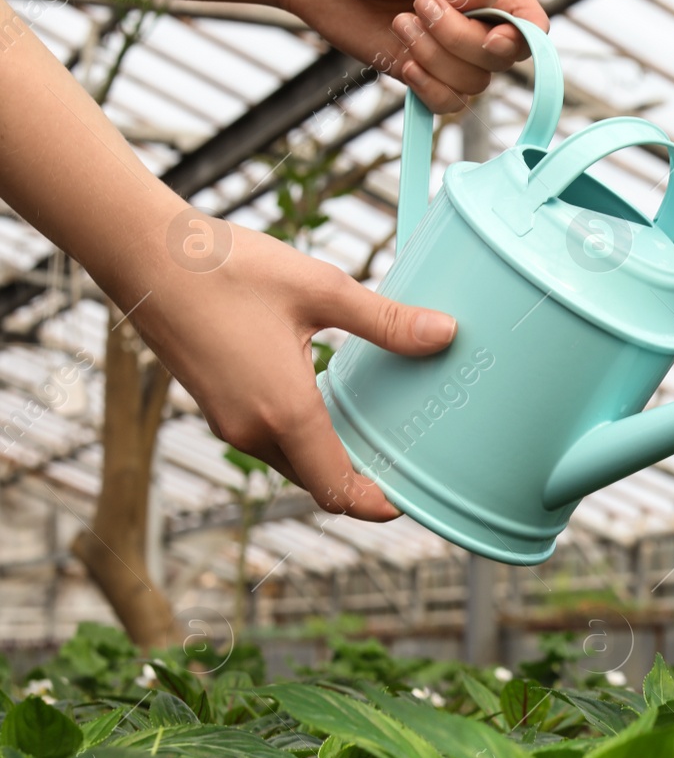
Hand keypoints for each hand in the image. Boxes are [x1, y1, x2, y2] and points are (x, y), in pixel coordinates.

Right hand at [139, 222, 456, 519]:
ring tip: (376, 436)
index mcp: (283, 412)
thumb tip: (446, 333)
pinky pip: (269, 440)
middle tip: (405, 462)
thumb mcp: (320, 289)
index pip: (336, 490)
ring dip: (329, 460)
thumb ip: (384, 321)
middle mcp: (251, 430)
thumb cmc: (226, 267)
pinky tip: (329, 405)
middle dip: (359, 483)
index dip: (375, 505)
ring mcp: (228, 420)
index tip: (409, 501)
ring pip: (292, 462)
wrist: (143, 252)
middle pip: (316, 482)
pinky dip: (303, 438)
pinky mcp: (216, 404)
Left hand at [276, 0, 547, 111]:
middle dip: (460, 42)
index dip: (519, 38)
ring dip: (436, 61)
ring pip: (474, 82)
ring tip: (399, 25)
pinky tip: (403, 61)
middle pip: (501, 57)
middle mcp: (473, 15)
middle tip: (417, 9)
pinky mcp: (422, 70)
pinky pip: (447, 102)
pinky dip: (428, 90)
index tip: (490, 36)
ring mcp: (448, 47)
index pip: (529, 20)